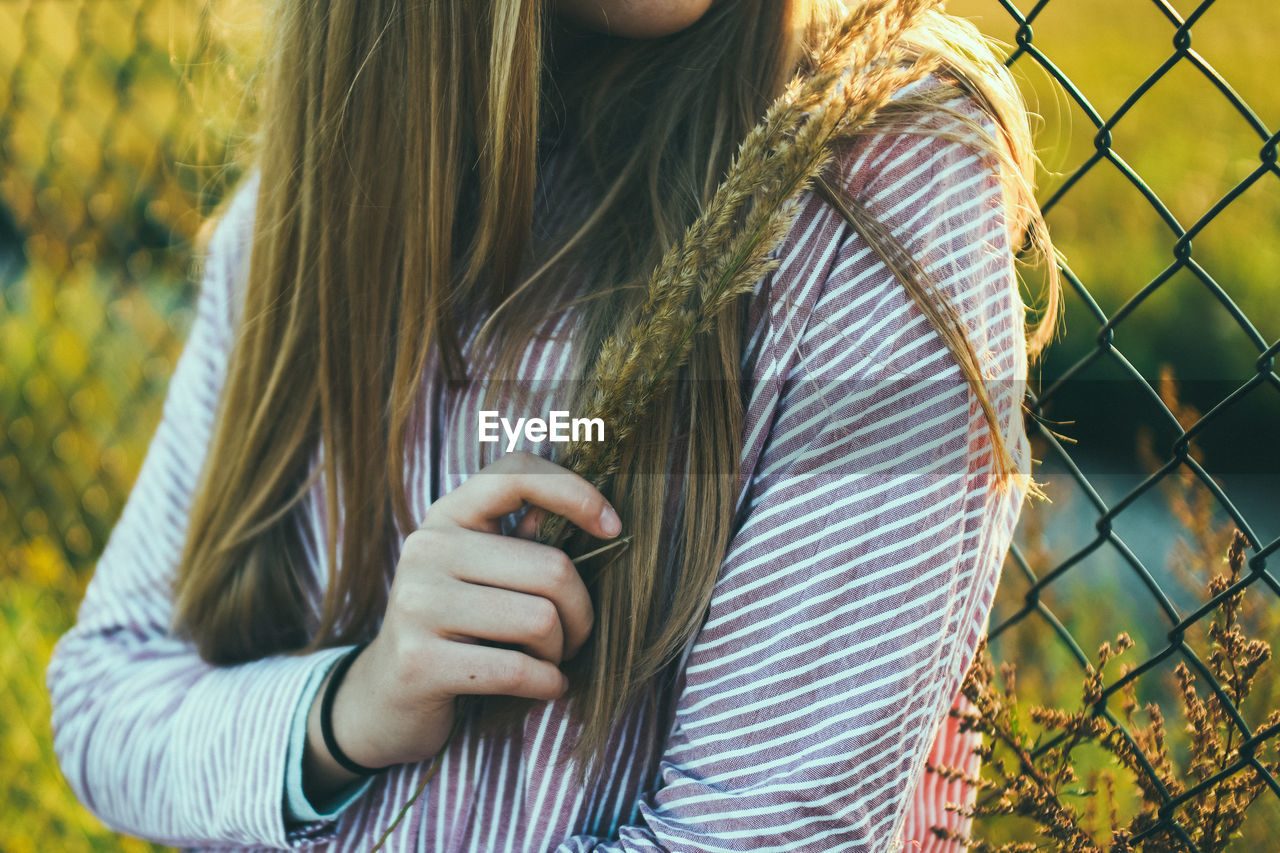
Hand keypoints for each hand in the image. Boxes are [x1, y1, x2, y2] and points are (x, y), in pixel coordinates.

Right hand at [302, 451, 620, 800]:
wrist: (385, 699)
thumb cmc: (456, 629)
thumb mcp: (482, 573)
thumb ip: (526, 540)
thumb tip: (597, 512)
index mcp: (448, 516)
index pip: (517, 473)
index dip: (576, 493)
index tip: (612, 528)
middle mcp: (427, 549)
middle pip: (552, 568)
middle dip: (581, 613)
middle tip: (573, 636)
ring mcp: (417, 604)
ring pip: (541, 621)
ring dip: (561, 652)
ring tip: (549, 661)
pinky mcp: (420, 661)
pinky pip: (518, 670)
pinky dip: (547, 684)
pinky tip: (544, 686)